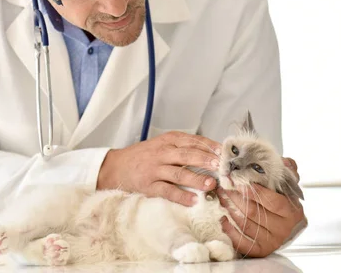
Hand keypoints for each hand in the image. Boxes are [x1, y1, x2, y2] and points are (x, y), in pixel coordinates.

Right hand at [97, 131, 220, 205]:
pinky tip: (193, 200)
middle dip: (206, 160)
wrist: (116, 166)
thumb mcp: (162, 144)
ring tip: (211, 184)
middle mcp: (162, 153)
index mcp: (167, 140)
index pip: (192, 140)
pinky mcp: (149, 185)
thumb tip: (212, 153)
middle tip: (221, 166)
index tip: (224, 152)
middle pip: (187, 155)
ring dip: (196, 178)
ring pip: (178, 173)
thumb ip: (183, 147)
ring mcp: (155, 170)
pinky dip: (180, 195)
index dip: (209, 146)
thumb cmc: (143, 156)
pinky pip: (167, 191)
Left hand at [217, 158, 304, 256]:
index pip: (272, 201)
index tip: (238, 182)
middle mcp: (283, 227)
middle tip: (223, 186)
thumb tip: (282, 161)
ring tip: (220, 197)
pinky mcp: (261, 249)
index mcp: (291, 210)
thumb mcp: (287, 182)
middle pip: (253, 212)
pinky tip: (223, 218)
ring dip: (229, 209)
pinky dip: (229, 230)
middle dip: (235, 197)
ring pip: (245, 224)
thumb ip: (287, 169)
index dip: (253, 192)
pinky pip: (242, 242)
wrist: (283, 222)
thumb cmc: (281, 198)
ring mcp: (272, 240)